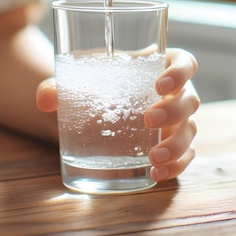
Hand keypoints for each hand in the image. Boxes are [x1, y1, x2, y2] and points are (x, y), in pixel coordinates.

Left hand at [36, 47, 199, 182]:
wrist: (92, 106)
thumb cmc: (95, 83)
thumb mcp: (79, 79)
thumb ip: (59, 85)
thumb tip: (44, 98)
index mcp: (159, 65)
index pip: (185, 62)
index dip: (181, 71)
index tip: (159, 84)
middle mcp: (174, 92)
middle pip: (190, 98)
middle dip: (175, 111)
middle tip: (148, 120)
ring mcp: (177, 120)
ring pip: (190, 130)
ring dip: (176, 144)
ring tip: (153, 157)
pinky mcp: (172, 144)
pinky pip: (185, 156)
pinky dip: (176, 166)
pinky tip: (157, 174)